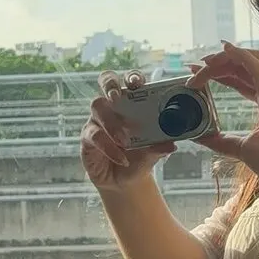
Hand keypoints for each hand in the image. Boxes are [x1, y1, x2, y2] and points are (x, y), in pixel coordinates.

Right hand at [80, 69, 176, 193]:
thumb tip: (170, 145)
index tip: (138, 82)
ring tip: (125, 141)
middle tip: (118, 97)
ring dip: (112, 123)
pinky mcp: (88, 136)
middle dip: (111, 85)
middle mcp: (114, 106)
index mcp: (133, 104)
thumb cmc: (139, 159)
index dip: (132, 77)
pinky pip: (94, 135)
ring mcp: (98, 119)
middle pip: (106, 81)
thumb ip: (159, 148)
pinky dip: (109, 147)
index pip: (131, 82)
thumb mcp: (152, 154)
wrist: (125, 182)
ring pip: (97, 107)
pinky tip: (121, 158)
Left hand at [187, 42, 258, 200]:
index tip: (197, 73)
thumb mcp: (244, 149)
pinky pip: (258, 68)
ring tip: (203, 63)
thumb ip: (223, 142)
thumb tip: (201, 137)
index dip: (221, 71)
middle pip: (248, 63)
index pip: (245, 76)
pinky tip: (223, 52)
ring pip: (254, 59)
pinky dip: (240, 56)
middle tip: (193, 67)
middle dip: (220, 60)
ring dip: (226, 57)